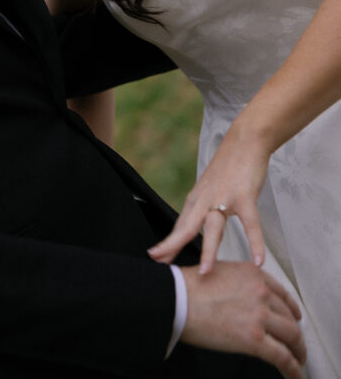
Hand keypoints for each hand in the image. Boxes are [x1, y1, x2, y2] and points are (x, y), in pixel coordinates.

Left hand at [148, 127, 268, 272]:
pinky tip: (259, 261)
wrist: (245, 140)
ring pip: (214, 227)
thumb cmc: (228, 168)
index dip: (168, 243)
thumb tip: (193, 227)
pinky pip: (250, 224)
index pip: (179, 226)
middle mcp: (205, 199)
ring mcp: (224, 198)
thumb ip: (201, 207)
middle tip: (161, 265)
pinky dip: (255, 243)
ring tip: (206, 272)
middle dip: (173, 246)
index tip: (155, 258)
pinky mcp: (244, 196)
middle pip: (186, 226)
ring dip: (210, 250)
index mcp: (196, 199)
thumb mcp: (209, 188)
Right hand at [181, 261, 305, 377]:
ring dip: (298, 351)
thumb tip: (246, 297)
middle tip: (296, 343)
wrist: (178, 298)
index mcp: (253, 274)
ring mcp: (260, 315)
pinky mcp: (255, 339)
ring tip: (298, 360)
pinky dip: (293, 369)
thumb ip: (240, 282)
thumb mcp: (221, 270)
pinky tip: (295, 374)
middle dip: (295, 332)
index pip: (282, 294)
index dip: (292, 309)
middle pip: (289, 316)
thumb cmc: (190, 286)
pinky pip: (283, 357)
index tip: (295, 317)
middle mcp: (261, 291)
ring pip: (292, 336)